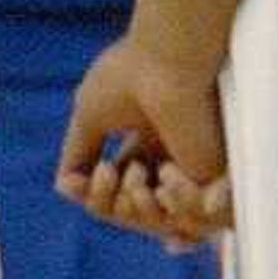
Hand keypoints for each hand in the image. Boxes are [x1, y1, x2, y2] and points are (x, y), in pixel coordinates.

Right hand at [54, 28, 230, 248]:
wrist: (171, 58)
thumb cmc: (131, 75)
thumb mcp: (92, 116)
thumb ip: (79, 152)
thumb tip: (67, 186)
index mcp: (152, 138)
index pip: (121, 185)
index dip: (97, 192)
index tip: (82, 177)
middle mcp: (174, 155)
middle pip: (133, 207)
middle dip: (107, 202)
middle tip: (106, 172)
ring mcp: (191, 167)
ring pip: (150, 219)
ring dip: (124, 206)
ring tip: (125, 171)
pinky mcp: (210, 176)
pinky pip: (176, 220)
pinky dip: (144, 209)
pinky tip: (135, 176)